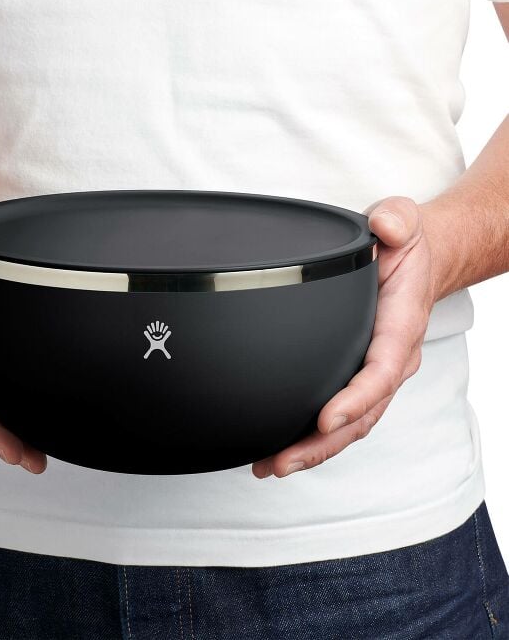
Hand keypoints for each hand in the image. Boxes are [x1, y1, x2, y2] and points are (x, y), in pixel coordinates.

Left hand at [253, 196, 438, 478]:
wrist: (418, 263)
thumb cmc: (406, 248)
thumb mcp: (404, 223)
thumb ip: (397, 222)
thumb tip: (385, 227)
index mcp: (400, 327)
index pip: (381, 370)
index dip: (356, 399)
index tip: (325, 419)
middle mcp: (390, 359)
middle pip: (361, 415)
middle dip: (322, 444)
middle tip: (281, 462)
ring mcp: (373, 373)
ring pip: (349, 425)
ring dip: (312, 450)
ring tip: (271, 466)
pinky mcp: (356, 376)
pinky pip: (340, 415)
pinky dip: (313, 437)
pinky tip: (280, 447)